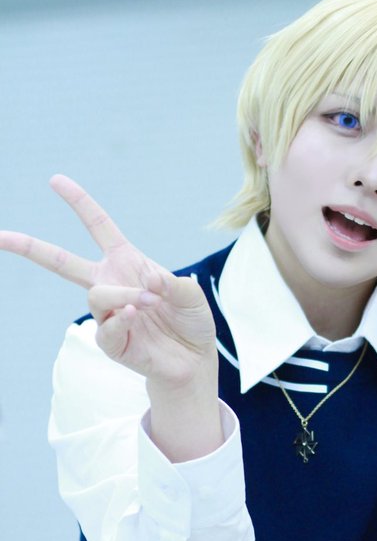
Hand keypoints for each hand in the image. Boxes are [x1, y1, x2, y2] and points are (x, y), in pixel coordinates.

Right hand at [0, 175, 216, 387]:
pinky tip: (135, 318)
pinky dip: (120, 320)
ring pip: (97, 296)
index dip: (79, 202)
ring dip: (124, 296)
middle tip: (0, 236)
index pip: (98, 226)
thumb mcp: (192, 296)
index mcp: (126, 262)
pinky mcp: (111, 341)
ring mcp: (107, 313)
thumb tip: (147, 283)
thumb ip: (174, 285)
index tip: (56, 181)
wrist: (194, 360)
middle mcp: (111, 284)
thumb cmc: (190, 321)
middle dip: (30, 247)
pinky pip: (105, 327)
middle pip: (62, 261)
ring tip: (149, 304)